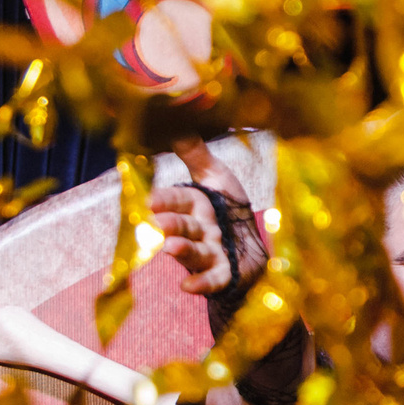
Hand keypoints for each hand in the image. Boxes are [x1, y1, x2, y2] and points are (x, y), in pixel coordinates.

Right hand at [148, 139, 264, 298]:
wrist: (252, 247)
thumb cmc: (230, 209)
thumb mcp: (216, 177)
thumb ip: (195, 153)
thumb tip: (174, 118)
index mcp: (195, 205)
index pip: (178, 200)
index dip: (166, 200)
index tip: (151, 200)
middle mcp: (199, 229)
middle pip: (183, 226)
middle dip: (171, 224)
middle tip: (159, 223)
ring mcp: (210, 253)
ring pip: (195, 251)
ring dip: (183, 250)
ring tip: (171, 248)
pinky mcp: (225, 274)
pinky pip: (213, 279)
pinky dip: (202, 283)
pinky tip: (188, 286)